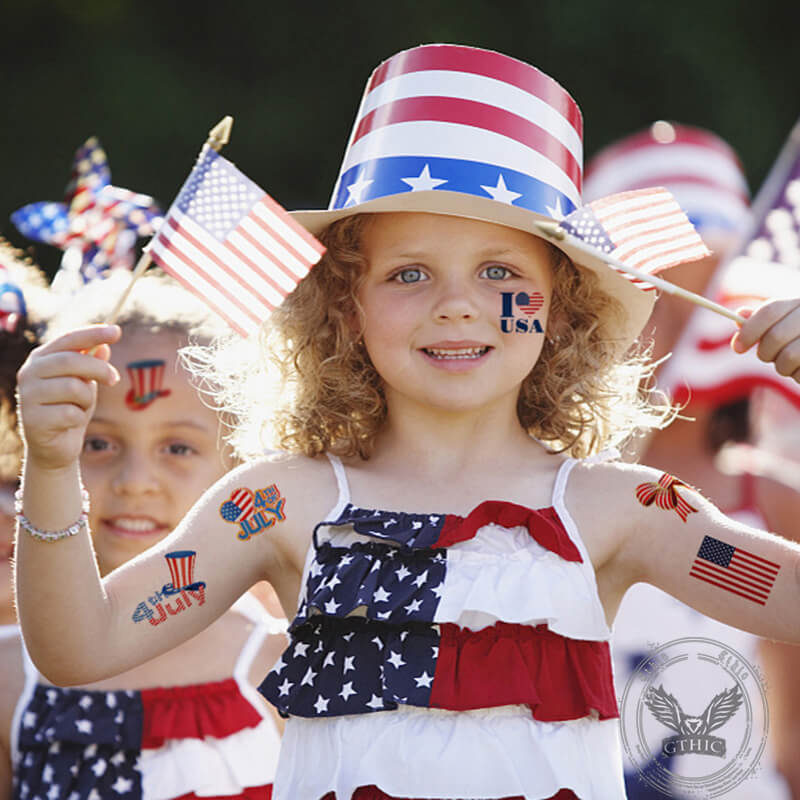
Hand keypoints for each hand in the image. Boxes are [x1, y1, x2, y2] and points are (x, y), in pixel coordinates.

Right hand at [16, 325, 121, 471]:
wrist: (56, 446)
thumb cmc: (71, 408)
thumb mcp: (85, 382)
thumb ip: (91, 363)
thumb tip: (105, 346)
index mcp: (41, 358)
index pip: (68, 339)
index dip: (93, 333)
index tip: (117, 331)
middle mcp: (29, 373)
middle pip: (71, 360)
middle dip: (99, 369)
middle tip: (115, 379)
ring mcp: (28, 396)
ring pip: (73, 387)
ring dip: (87, 399)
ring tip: (81, 407)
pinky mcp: (33, 419)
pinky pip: (70, 413)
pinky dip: (79, 418)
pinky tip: (70, 423)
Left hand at [731, 299, 799, 382]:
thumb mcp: (786, 321)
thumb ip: (764, 319)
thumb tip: (740, 316)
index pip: (770, 311)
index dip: (749, 330)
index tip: (737, 347)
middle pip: (775, 336)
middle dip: (764, 352)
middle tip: (767, 356)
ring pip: (787, 358)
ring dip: (782, 367)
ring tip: (789, 363)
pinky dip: (797, 375)